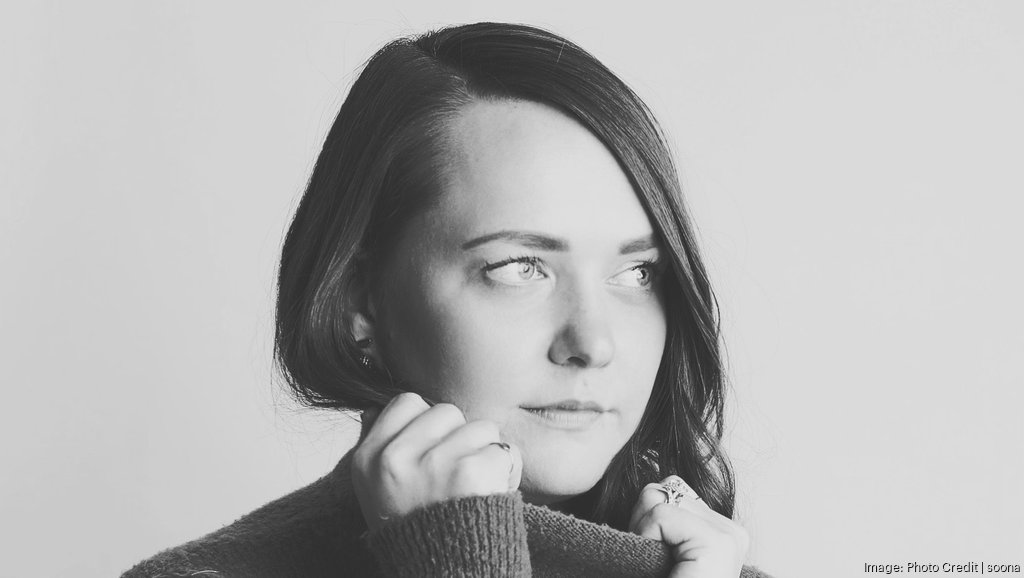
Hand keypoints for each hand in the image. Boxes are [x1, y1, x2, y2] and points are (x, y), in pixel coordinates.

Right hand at [352, 392, 522, 530]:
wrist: (444, 576)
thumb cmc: (418, 531)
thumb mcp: (378, 491)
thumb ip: (380, 447)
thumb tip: (372, 408)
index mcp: (369, 459)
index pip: (407, 402)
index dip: (429, 423)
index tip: (433, 450)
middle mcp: (396, 458)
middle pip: (447, 411)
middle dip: (460, 437)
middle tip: (455, 477)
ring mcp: (433, 464)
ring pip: (481, 427)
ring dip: (487, 454)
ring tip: (473, 489)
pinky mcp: (470, 472)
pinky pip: (505, 451)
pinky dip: (508, 471)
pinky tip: (492, 494)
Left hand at [628, 475, 748, 577]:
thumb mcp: (666, 549)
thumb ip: (666, 521)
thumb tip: (648, 489)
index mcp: (721, 531)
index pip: (672, 490)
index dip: (646, 520)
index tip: (654, 555)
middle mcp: (731, 530)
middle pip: (664, 488)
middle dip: (644, 521)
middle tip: (651, 560)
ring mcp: (728, 534)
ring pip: (656, 495)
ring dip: (642, 530)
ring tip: (657, 564)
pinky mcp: (716, 542)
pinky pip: (659, 514)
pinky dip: (645, 536)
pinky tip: (661, 565)